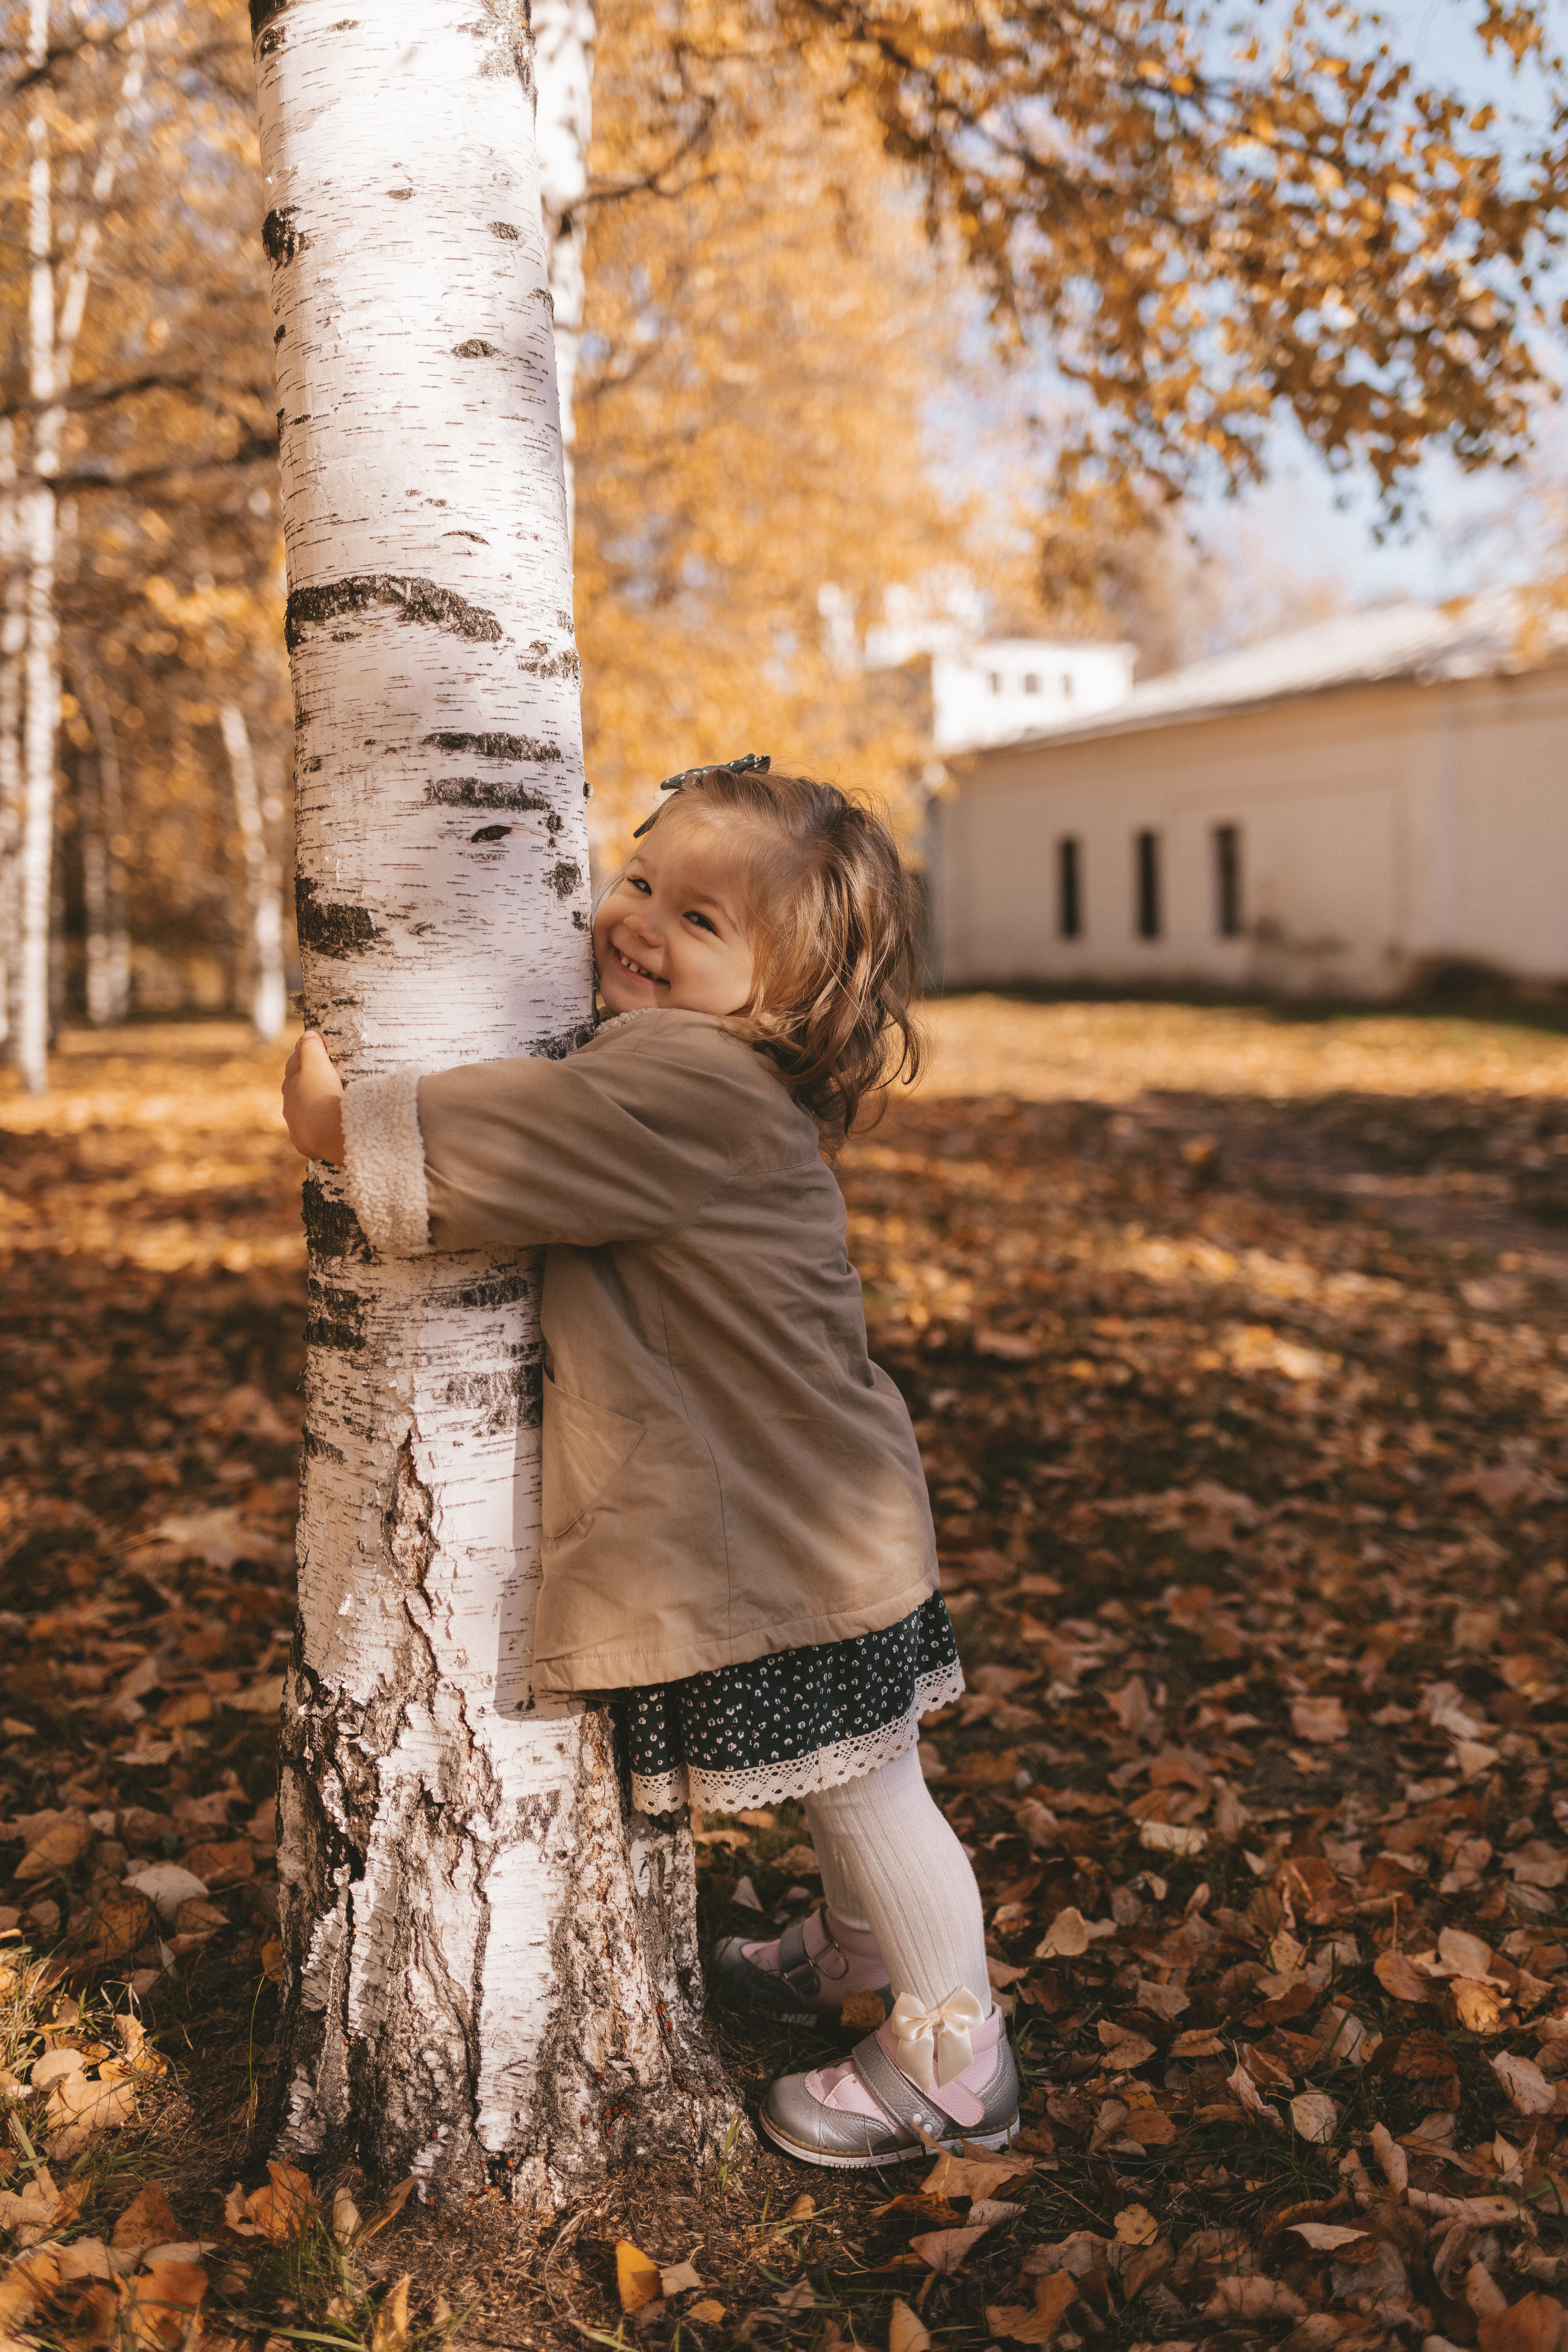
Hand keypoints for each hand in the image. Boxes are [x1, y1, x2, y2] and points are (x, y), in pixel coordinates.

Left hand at [282, 1031, 345, 1164]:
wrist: (325, 1132)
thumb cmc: (321, 1094)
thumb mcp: (317, 1064)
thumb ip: (311, 1048)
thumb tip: (308, 1034)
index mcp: (291, 1085)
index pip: (295, 1066)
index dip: (303, 1056)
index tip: (311, 1047)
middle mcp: (290, 1106)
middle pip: (294, 1089)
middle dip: (303, 1081)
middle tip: (318, 1074)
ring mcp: (296, 1126)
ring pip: (300, 1112)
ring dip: (310, 1106)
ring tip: (322, 1102)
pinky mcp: (306, 1144)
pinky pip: (309, 1132)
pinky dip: (315, 1127)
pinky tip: (323, 1127)